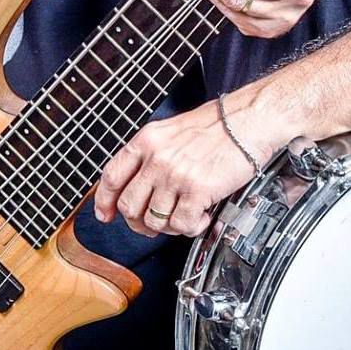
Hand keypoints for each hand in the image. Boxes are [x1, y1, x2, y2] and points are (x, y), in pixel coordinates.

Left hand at [94, 94, 274, 238]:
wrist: (246, 121)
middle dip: (138, 222)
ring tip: (183, 217)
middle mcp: (156, 158)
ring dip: (168, 226)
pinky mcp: (197, 190)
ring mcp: (174, 175)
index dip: (105, 201)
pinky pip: (181, 224)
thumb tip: (136, 184)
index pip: (112, 176)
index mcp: (145, 141)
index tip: (106, 214)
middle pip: (129, 205)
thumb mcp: (169, 132)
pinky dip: (190, 227)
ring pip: (153, 220)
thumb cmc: (214, 126)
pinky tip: (200, 216)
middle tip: (152, 224)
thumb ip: (149, 156)